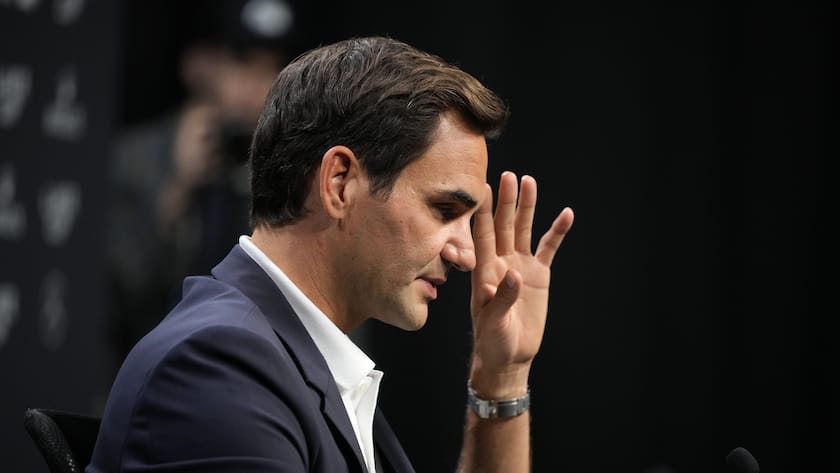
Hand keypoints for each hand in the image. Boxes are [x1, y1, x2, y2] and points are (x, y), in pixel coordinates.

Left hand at [469, 171, 573, 396]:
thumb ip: (500, 298)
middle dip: (506, 201)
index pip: (482, 236)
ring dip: (527, 208)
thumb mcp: (492, 323)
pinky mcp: (538, 276)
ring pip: (524, 230)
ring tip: (529, 181)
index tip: (482, 188)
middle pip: (503, 225)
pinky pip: (549, 249)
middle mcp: (501, 262)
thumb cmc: (493, 341)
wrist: (510, 356)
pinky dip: (557, 232)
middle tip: (508, 176)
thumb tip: (513, 275)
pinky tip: (566, 214)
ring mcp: (520, 266)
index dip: (482, 213)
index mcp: (484, 271)